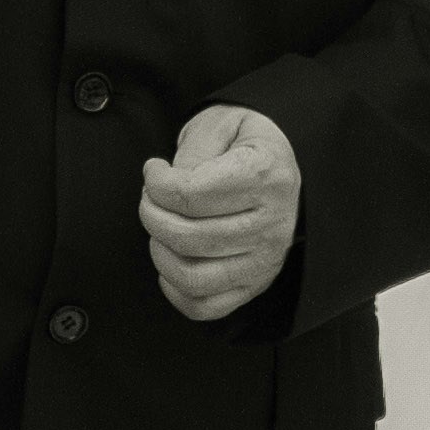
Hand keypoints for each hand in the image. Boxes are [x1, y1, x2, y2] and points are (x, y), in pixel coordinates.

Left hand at [141, 104, 299, 323]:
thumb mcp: (222, 123)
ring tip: (161, 228)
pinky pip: (204, 306)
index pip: (191, 195)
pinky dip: (175, 290)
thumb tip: (168, 184)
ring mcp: (265, 259)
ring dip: (160, 253)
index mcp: (266, 175)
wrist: (279, 168)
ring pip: (193, 277)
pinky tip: (172, 260)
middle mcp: (272, 223)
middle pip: (188, 237)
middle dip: (152, 215)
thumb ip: (194, 149)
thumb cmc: (245, 144)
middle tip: (150, 198)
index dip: (156, 183)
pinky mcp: (255, 283)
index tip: (154, 171)